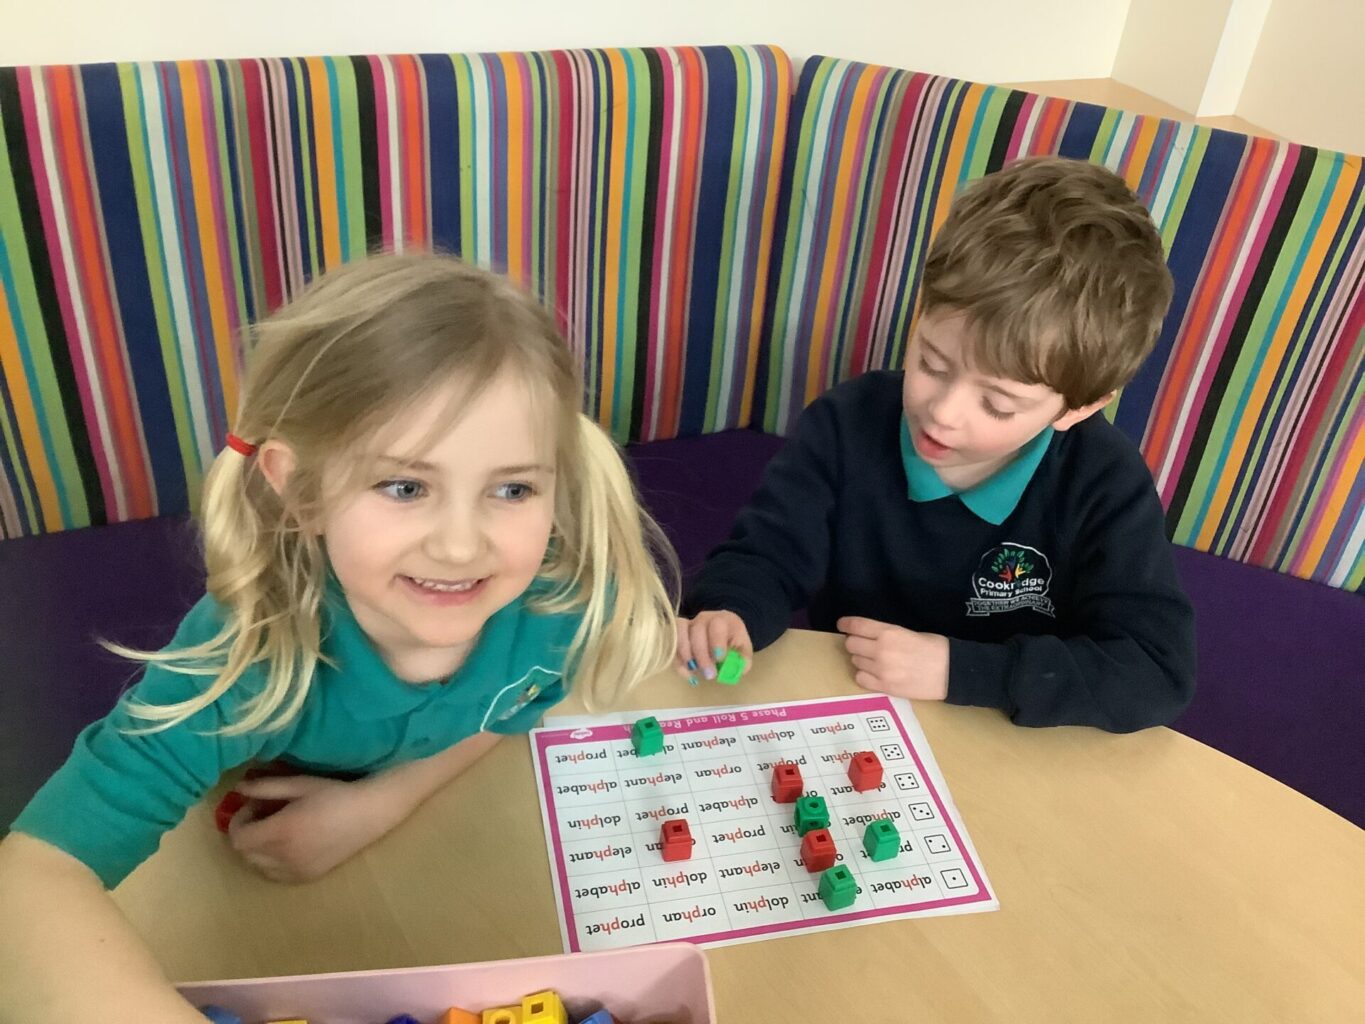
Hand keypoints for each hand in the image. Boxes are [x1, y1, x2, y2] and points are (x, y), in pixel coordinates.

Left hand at [227, 774, 399, 882]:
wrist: (369, 813)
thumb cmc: (335, 793)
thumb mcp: (299, 784)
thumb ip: (266, 787)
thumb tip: (238, 788)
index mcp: (282, 830)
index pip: (238, 837)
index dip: (239, 820)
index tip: (254, 806)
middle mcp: (285, 856)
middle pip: (244, 853)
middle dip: (247, 833)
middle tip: (264, 815)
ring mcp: (296, 870)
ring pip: (257, 866)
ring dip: (258, 848)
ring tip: (277, 830)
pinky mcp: (306, 877)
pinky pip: (274, 874)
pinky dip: (272, 862)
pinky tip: (289, 845)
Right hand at [675, 611, 752, 683]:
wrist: (724, 631)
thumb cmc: (734, 642)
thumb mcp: (744, 650)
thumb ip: (742, 660)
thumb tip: (735, 670)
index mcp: (723, 620)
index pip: (717, 624)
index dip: (717, 642)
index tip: (719, 659)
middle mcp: (704, 619)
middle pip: (697, 631)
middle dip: (702, 655)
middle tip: (709, 674)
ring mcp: (689, 624)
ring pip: (680, 633)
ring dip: (686, 655)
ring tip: (695, 672)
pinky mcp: (679, 633)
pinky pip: (672, 643)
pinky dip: (677, 661)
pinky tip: (687, 674)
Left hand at [837, 616, 949, 700]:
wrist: (951, 673)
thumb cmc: (936, 648)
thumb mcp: (910, 632)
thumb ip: (887, 633)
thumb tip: (870, 635)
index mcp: (889, 633)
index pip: (857, 626)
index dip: (846, 624)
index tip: (842, 624)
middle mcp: (880, 650)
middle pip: (851, 644)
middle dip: (855, 642)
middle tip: (864, 644)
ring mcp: (881, 671)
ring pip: (855, 661)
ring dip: (861, 659)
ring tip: (874, 660)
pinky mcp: (884, 687)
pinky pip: (861, 679)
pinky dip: (864, 675)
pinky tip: (874, 673)